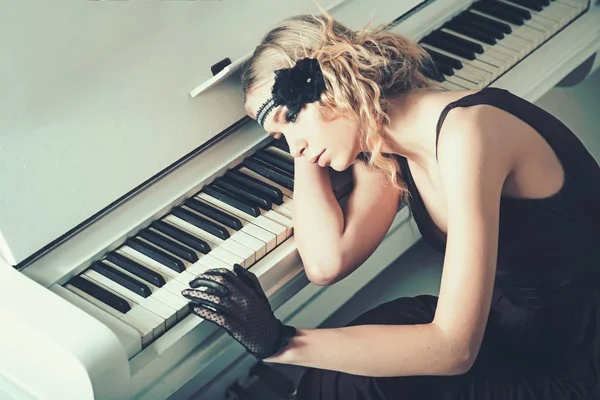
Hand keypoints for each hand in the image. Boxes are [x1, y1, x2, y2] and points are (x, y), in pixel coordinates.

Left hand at [181, 264, 295, 359]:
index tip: (204, 274)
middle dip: (201, 280)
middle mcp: (240, 298)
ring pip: (211, 299)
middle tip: (192, 282)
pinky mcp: (230, 325)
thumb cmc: (264, 316)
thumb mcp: (259, 293)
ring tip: (186, 293)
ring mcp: (235, 311)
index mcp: (246, 289)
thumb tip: (235, 266)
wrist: (269, 337)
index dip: (212, 272)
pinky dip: (200, 311)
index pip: (226, 274)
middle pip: (216, 283)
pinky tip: (193, 308)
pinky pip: (212, 315)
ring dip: (196, 295)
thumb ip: (249, 278)